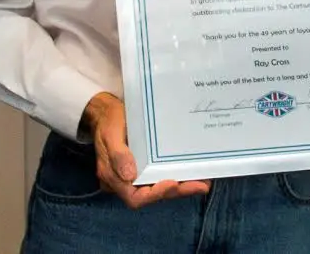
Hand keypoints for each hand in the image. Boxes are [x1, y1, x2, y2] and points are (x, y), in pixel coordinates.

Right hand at [80, 92, 209, 208]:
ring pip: (159, 187)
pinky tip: (193, 171)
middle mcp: (126, 181)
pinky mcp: (145, 166)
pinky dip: (177, 176)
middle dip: (176, 191)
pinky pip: (160, 175)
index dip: (155, 194)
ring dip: (181, 186)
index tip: (172, 184)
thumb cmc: (108, 121)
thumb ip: (118, 155)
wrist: (107, 111)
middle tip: (199, 185)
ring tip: (203, 181)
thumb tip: (130, 175)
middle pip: (152, 195)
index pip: (135, 197)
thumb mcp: (110, 134)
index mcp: (113, 178)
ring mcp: (136, 175)